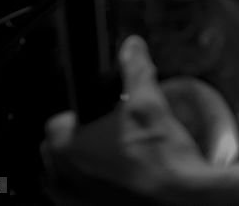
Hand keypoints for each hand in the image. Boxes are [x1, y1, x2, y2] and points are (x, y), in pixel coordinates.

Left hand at [42, 36, 212, 204]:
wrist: (182, 200)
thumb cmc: (162, 161)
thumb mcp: (150, 104)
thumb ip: (136, 71)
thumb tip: (132, 47)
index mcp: (68, 147)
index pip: (56, 123)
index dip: (78, 115)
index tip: (97, 115)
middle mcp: (62, 180)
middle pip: (58, 151)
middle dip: (79, 142)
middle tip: (111, 136)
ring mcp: (73, 203)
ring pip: (69, 178)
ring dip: (84, 168)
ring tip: (118, 160)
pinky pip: (82, 199)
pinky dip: (96, 189)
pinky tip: (122, 182)